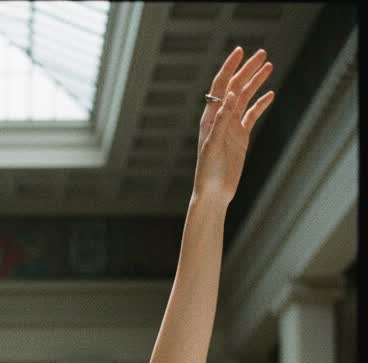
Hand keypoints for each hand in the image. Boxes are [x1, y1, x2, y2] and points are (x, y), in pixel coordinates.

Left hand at [193, 47, 274, 204]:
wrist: (214, 193)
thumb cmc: (208, 171)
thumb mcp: (214, 143)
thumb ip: (223, 119)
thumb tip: (232, 93)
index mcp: (210, 117)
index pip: (220, 86)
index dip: (230, 67)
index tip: (240, 51)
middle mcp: (220, 118)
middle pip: (235, 87)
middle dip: (247, 70)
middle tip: (262, 54)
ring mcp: (231, 127)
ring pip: (245, 98)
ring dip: (256, 82)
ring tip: (269, 66)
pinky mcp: (240, 137)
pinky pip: (252, 115)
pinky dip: (261, 104)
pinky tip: (270, 94)